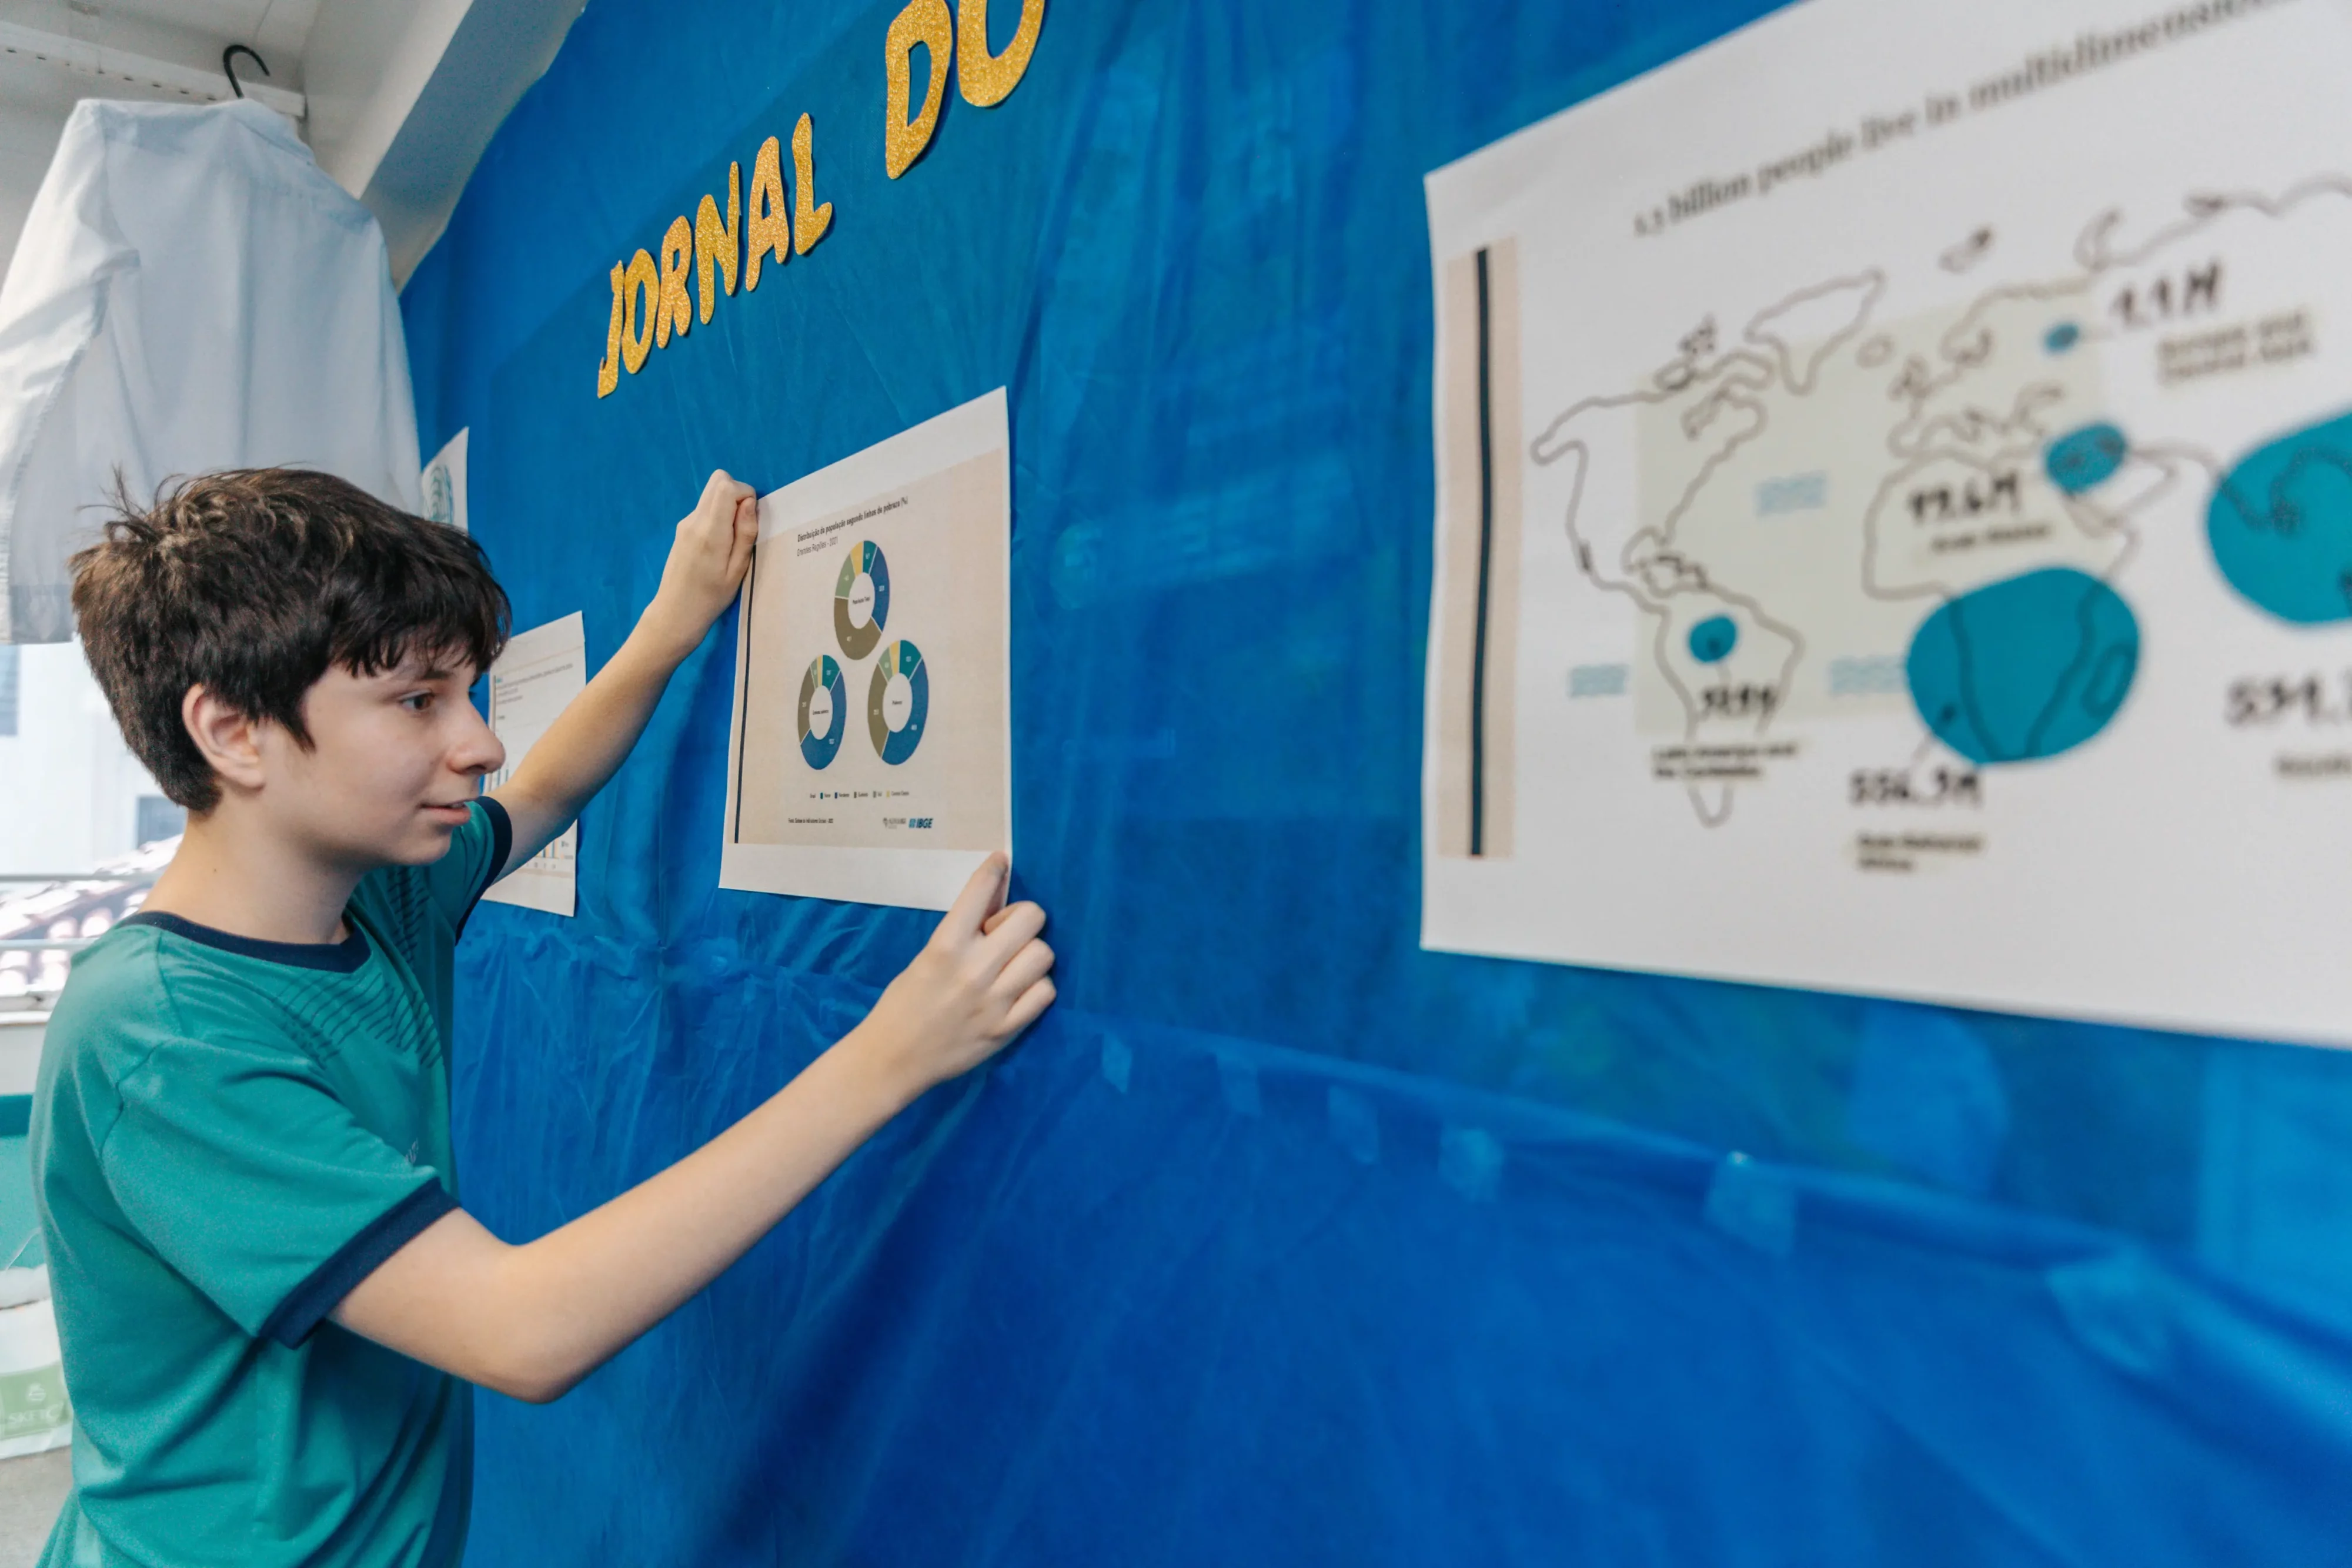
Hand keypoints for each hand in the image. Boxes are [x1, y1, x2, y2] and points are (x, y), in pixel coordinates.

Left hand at [640, 470, 757, 658]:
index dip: (746, 494)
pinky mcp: (682, 530)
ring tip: (731, 541)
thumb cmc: (711, 597)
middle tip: (742, 526)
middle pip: (717, 481)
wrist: (675, 613)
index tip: (750, 520)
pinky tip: (718, 547)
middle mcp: (694, 520)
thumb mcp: (738, 570)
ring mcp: (685, 523)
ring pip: (711, 494)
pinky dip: (717, 516)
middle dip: (737, 494)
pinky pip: (704, 509)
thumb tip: (749, 502)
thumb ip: (745, 533)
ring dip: (727, 506)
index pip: (727, 486)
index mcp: (710, 530)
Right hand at [851, 854, 1055, 1097]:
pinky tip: (1019, 991)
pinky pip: (1045, 992)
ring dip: (1030, 954)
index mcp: (944, 946)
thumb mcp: (925, 957)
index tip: (1000, 861)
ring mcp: (994, 1000)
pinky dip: (1036, 987)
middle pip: (1030, 918)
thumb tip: (994, 898)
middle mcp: (973, 969)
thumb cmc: (903, 1004)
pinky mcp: (1007, 1028)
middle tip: (1004, 936)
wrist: (892, 1060)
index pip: (979, 892)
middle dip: (1020, 920)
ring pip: (1043, 953)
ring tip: (1012, 965)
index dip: (994, 871)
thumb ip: (960, 932)